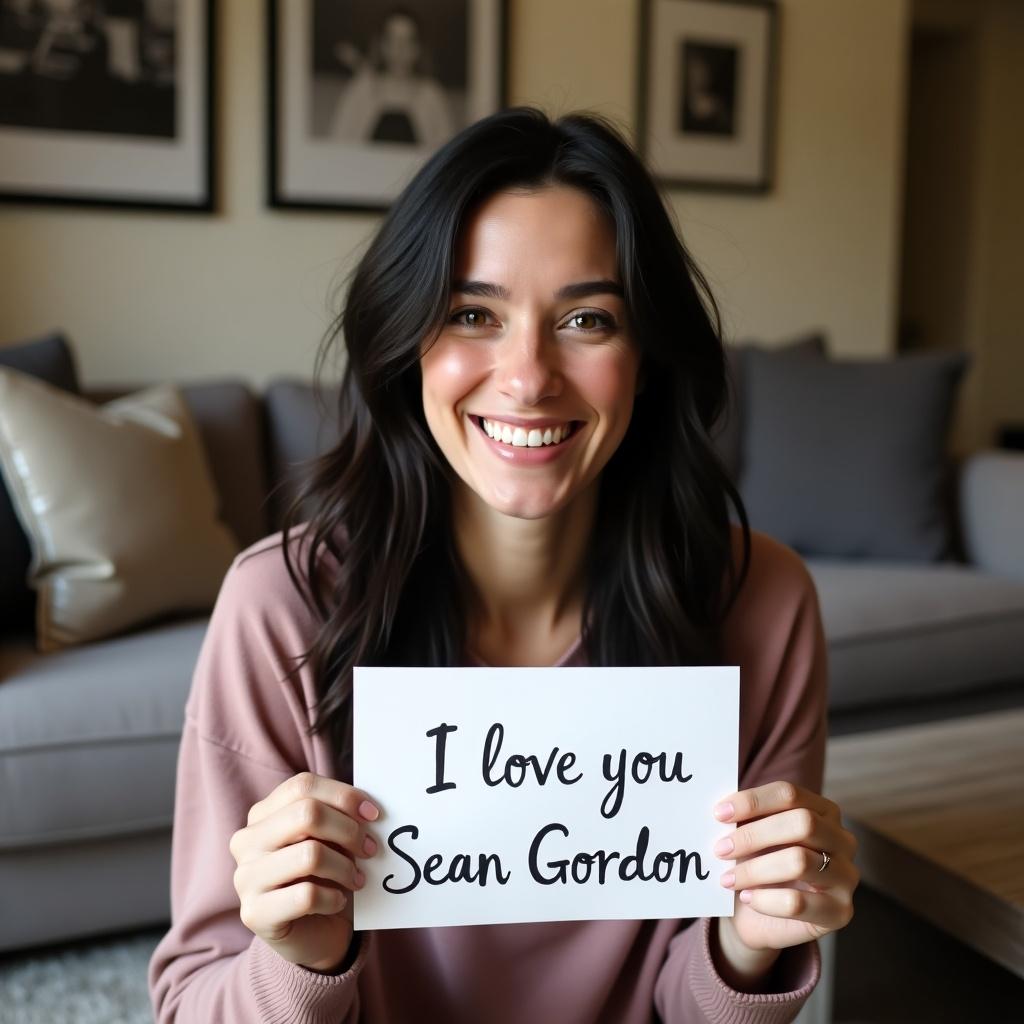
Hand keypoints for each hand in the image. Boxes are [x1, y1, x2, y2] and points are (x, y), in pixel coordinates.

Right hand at [230, 772, 379, 972]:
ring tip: (357, 879)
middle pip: (307, 814)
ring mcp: (245, 877)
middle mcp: (246, 841)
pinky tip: (337, 901)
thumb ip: (339, 817)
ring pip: (309, 855)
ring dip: (344, 867)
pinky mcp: (254, 914)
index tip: (373, 814)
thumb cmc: (322, 877)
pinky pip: (306, 896)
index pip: (303, 785)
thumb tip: (369, 809)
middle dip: (348, 830)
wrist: (310, 935)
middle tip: (371, 849)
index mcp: (262, 814)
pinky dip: (332, 898)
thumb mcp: (329, 839)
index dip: (343, 795)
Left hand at [713, 781, 857, 955]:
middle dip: (754, 835)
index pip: (789, 794)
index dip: (753, 801)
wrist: (764, 918)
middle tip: (720, 849)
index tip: (719, 814)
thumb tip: (722, 809)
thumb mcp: (753, 838)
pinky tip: (747, 898)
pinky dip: (765, 900)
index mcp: (823, 811)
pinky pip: (798, 902)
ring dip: (754, 870)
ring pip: (799, 862)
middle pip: (802, 823)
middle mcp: (842, 840)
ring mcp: (846, 876)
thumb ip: (744, 820)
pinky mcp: (840, 912)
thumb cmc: (759, 865)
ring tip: (727, 878)